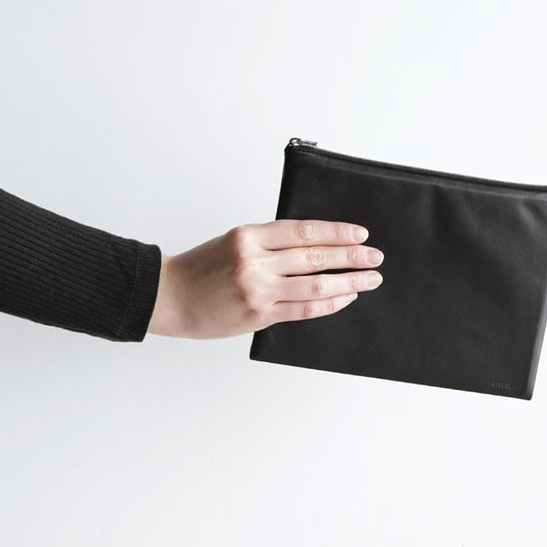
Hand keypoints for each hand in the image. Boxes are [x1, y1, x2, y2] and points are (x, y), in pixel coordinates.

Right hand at [146, 220, 384, 338]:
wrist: (171, 296)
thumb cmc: (201, 268)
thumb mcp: (234, 241)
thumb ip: (270, 242)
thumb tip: (316, 244)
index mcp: (249, 236)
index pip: (304, 231)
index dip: (337, 232)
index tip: (360, 233)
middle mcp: (255, 262)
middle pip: (315, 256)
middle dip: (352, 256)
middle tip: (375, 256)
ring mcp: (258, 291)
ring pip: (315, 284)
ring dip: (349, 281)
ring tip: (370, 279)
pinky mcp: (260, 315)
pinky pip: (304, 309)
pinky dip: (329, 302)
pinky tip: (346, 297)